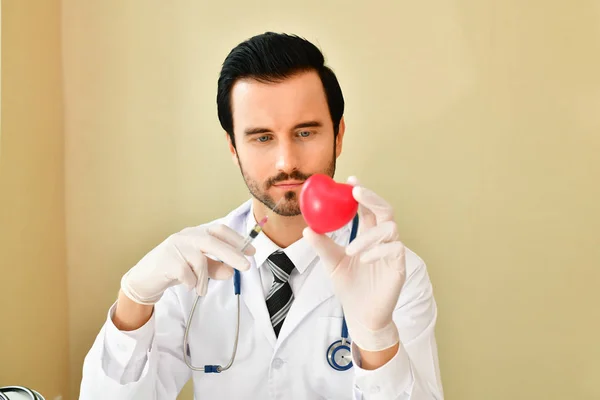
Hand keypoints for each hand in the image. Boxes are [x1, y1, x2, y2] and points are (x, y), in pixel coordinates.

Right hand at [120, 224, 254, 304]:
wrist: (144, 280)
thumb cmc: (174, 270)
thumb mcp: (198, 269)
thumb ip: (215, 268)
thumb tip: (231, 271)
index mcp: (196, 234)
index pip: (220, 230)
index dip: (237, 240)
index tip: (251, 252)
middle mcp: (186, 236)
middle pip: (212, 241)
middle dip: (231, 254)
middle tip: (246, 267)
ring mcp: (174, 247)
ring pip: (200, 260)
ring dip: (205, 279)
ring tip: (201, 290)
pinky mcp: (166, 261)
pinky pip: (187, 273)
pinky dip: (191, 283)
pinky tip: (188, 286)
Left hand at [303, 177, 405, 350]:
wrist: (360, 316)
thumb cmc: (349, 287)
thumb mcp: (331, 263)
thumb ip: (322, 246)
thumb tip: (306, 229)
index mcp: (369, 236)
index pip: (368, 208)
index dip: (362, 192)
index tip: (349, 180)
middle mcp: (383, 240)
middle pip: (385, 210)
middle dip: (372, 197)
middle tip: (356, 191)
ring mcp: (393, 253)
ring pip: (390, 229)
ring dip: (369, 235)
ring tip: (351, 250)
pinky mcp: (400, 267)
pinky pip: (394, 250)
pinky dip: (378, 250)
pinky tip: (364, 260)